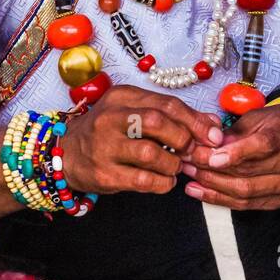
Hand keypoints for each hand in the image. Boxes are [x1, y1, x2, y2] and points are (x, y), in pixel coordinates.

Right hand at [62, 86, 224, 196]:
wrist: (66, 154)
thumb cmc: (107, 132)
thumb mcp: (134, 112)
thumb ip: (171, 116)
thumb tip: (211, 124)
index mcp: (122, 97)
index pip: (167, 103)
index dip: (195, 120)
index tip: (213, 135)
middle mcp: (110, 118)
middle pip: (157, 122)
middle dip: (184, 139)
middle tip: (191, 151)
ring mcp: (104, 146)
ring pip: (151, 153)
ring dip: (173, 163)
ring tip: (174, 166)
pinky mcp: (104, 173)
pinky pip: (143, 180)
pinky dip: (162, 183)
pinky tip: (164, 180)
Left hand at [179, 103, 279, 210]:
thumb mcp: (260, 116)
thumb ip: (235, 131)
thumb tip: (207, 144)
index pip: (264, 145)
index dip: (237, 152)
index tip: (211, 156)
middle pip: (250, 171)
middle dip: (212, 167)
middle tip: (187, 158)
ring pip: (246, 191)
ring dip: (212, 185)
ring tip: (189, 173)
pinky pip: (246, 204)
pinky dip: (219, 199)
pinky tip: (198, 191)